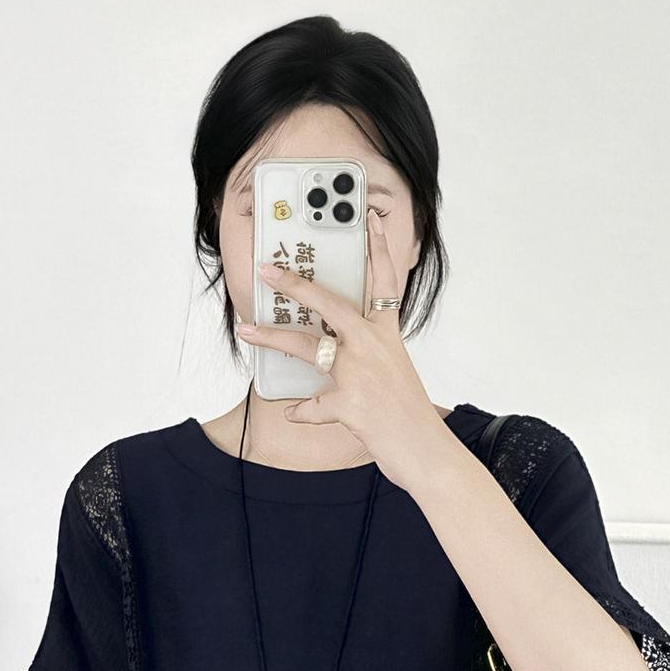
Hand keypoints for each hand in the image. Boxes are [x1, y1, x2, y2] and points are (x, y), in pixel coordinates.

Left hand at [235, 207, 452, 492]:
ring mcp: (358, 372)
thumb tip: (338, 355)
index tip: (368, 220)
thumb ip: (368, 357)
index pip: (384, 282)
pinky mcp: (347, 402)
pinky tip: (293, 412)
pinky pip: (311, 405)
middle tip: (268, 269)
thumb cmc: (409, 415)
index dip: (377, 249)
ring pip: (307, 347)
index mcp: (387, 335)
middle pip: (329, 304)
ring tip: (246, 329)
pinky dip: (302, 411)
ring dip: (271, 338)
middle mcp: (372, 346)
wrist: (424, 450)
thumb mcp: (394, 374)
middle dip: (295, 284)